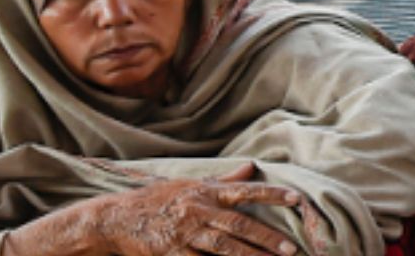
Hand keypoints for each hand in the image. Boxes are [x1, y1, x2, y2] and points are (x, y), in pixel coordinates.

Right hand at [4, 163, 301, 255]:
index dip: (272, 194)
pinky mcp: (173, 253)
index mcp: (206, 192)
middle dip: (268, 237)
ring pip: (224, 248)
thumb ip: (225, 180)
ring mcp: (186, 234)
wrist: (117, 218)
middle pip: (239, 225)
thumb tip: (252, 167)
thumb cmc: (158, 200)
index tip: (297, 199)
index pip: (245, 191)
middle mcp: (198, 210)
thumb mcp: (191, 184)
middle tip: (291, 248)